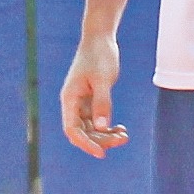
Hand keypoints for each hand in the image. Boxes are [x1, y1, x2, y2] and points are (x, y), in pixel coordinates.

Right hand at [60, 36, 130, 157]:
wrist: (100, 39)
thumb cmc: (99, 56)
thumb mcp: (103, 79)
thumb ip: (102, 103)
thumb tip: (102, 127)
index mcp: (70, 98)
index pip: (72, 130)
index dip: (85, 144)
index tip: (102, 153)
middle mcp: (72, 103)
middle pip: (82, 132)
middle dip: (101, 139)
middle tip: (123, 139)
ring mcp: (80, 103)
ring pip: (90, 128)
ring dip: (106, 135)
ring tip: (124, 135)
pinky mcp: (90, 100)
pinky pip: (96, 121)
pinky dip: (107, 127)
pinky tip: (121, 128)